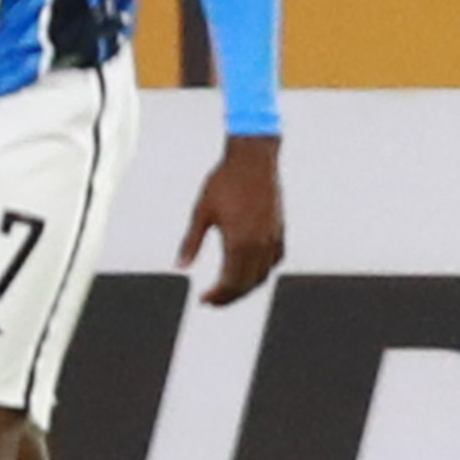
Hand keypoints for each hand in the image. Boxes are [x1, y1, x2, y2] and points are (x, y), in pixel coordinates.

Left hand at [180, 132, 285, 308]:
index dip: (216, 296)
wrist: (252, 159)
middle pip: (246, 284)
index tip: (203, 300)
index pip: (230, 283)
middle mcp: (259, 244)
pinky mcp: (280, 230)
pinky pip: (274, 261)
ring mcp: (272, 238)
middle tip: (212, 300)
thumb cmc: (223, 182)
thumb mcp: (201, 212)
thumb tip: (180, 267)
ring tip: (228, 289)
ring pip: (262, 276)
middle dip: (229, 297)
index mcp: (239, 242)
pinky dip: (262, 271)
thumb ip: (191, 243)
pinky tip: (249, 269)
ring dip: (246, 287)